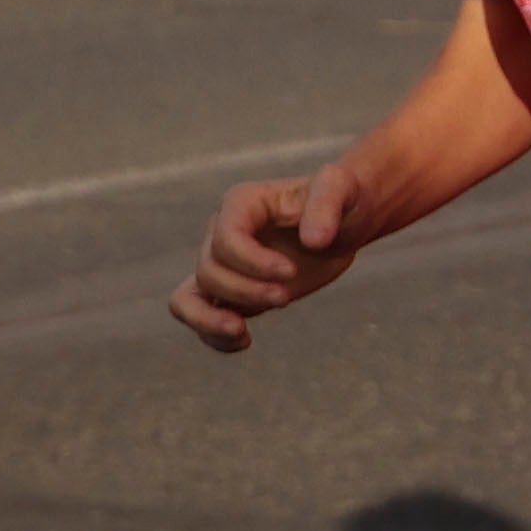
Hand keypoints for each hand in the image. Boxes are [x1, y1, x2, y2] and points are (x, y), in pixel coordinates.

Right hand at [173, 160, 375, 349]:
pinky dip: (211, 336)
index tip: (291, 274)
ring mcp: (222, 265)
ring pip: (188, 298)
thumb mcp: (341, 188)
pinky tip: (243, 342)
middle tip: (286, 296)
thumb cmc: (340, 199)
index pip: (225, 238)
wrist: (342, 222)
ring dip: (212, 320)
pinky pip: (199, 316)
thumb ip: (327, 204)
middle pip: (209, 271)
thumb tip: (314, 240)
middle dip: (246, 291)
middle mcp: (221, 233)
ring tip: (242, 333)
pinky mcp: (230, 292)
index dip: (252, 262)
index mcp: (241, 203)